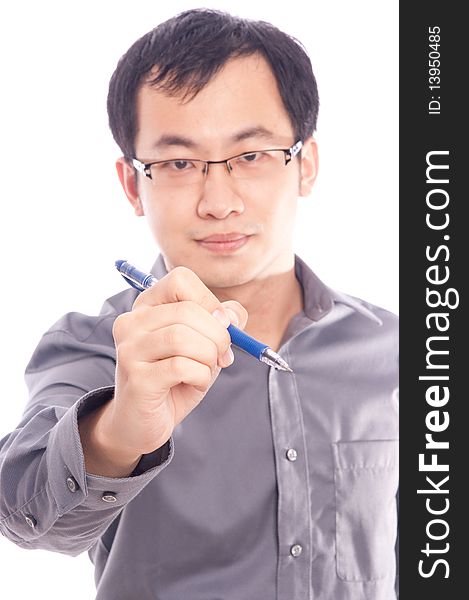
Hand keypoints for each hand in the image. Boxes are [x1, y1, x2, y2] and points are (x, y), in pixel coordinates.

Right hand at [80, 266, 246, 474]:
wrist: (140, 422)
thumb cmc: (174, 379)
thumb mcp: (204, 345)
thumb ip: (222, 324)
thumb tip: (232, 315)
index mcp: (147, 306)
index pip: (180, 280)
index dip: (209, 301)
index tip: (221, 326)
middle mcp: (132, 322)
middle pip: (187, 310)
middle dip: (217, 335)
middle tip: (222, 355)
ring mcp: (129, 349)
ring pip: (182, 337)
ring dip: (208, 356)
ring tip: (207, 369)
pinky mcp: (136, 378)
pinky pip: (181, 366)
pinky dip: (200, 375)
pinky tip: (195, 382)